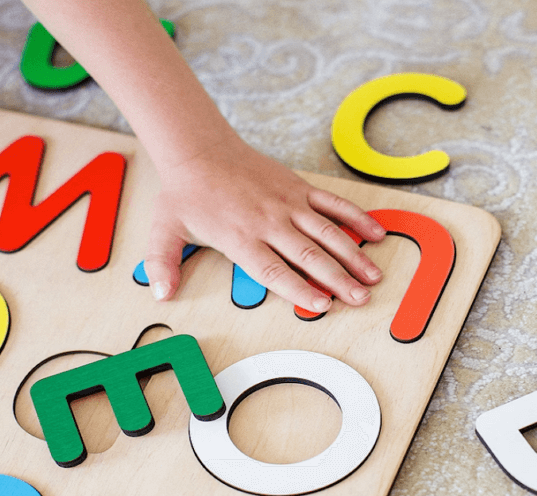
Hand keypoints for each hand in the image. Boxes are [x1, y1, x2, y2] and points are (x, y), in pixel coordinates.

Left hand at [142, 135, 386, 312]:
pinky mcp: (299, 187)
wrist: (201, 149)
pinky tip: (376, 235)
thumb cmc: (186, 193)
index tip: (322, 304)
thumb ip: (162, 263)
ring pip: (328, 232)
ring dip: (353, 255)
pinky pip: (334, 204)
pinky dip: (356, 218)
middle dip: (338, 279)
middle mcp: (269, 221)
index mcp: (241, 237)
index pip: (275, 270)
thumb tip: (160, 295)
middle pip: (310, 255)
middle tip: (361, 299)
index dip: (300, 289)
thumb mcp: (165, 229)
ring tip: (373, 278)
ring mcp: (288, 203)